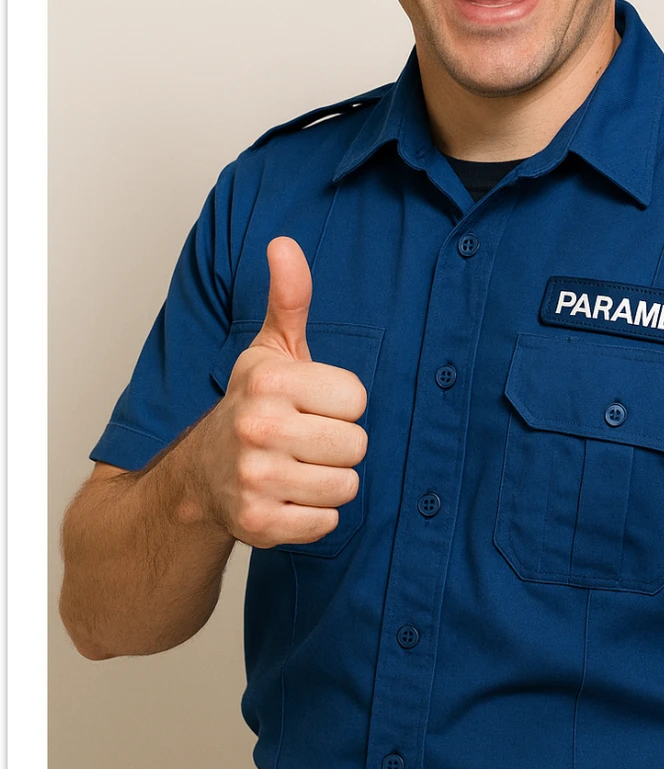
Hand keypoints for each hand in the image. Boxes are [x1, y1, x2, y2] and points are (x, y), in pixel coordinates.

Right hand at [193, 237, 367, 547]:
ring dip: (328, 480)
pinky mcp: (258, 524)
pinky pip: (327, 522)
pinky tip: (288, 496)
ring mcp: (255, 479)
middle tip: (305, 440)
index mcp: (269, 381)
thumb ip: (290, 298)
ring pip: (346, 485)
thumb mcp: (271, 348)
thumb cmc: (253, 404)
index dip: (341, 405)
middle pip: (356, 445)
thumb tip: (284, 244)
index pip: (357, 399)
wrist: (201, 472)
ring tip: (297, 467)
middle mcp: (257, 427)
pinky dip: (314, 515)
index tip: (312, 405)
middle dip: (339, 445)